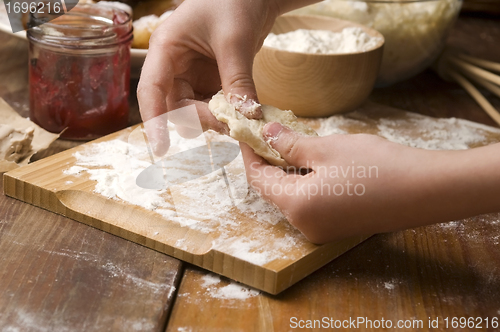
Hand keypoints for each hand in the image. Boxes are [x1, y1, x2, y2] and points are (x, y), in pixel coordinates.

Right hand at [137, 0, 280, 153]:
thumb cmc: (234, 1)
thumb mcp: (235, 41)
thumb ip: (237, 80)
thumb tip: (246, 118)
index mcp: (166, 49)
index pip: (151, 90)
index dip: (153, 121)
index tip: (161, 149)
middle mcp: (174, 66)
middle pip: (175, 107)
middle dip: (199, 119)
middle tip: (228, 125)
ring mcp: (193, 75)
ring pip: (194, 111)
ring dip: (214, 120)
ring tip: (239, 119)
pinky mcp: (211, 80)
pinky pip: (213, 106)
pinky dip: (226, 114)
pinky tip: (242, 114)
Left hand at [241, 122, 499, 242]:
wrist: (426, 190)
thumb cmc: (376, 166)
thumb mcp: (326, 149)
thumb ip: (290, 144)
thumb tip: (266, 134)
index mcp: (296, 207)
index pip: (259, 179)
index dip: (250, 154)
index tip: (246, 132)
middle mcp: (304, 226)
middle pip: (274, 191)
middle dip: (268, 162)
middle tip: (268, 134)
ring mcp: (322, 230)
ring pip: (292, 197)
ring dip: (287, 172)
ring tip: (289, 143)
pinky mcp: (338, 227)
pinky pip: (310, 204)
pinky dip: (305, 183)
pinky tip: (312, 162)